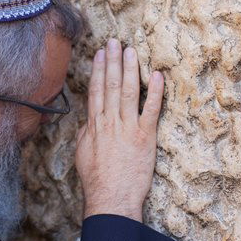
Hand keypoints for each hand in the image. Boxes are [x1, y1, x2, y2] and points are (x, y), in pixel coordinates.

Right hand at [74, 38, 164, 220]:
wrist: (110, 198)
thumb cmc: (96, 180)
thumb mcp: (83, 153)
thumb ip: (88, 132)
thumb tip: (89, 119)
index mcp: (94, 125)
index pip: (96, 91)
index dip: (98, 70)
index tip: (100, 54)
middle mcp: (110, 122)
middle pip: (111, 85)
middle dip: (112, 61)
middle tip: (114, 42)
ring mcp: (128, 128)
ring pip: (129, 92)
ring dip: (130, 69)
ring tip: (131, 50)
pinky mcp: (145, 137)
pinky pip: (151, 110)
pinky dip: (155, 92)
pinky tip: (157, 75)